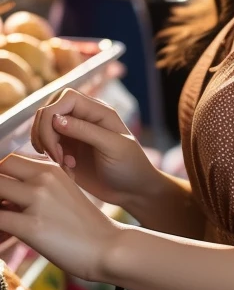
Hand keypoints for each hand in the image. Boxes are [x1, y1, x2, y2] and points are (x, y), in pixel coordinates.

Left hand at [0, 153, 116, 280]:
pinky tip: (4, 238)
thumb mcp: (64, 194)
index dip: (1, 177)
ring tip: (4, 227)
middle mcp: (43, 179)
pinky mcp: (32, 226)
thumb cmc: (84, 226)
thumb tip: (7, 199)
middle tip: (3, 208)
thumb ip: (38, 188)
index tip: (5, 196)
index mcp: (51, 169)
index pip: (10, 160)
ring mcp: (38, 200)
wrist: (109, 247)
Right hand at [31, 88, 160, 208]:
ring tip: (66, 165)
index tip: (56, 144)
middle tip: (58, 158)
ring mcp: (74, 133)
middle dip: (45, 134)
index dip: (52, 116)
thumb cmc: (130, 166)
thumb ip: (85, 131)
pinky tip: (68, 170)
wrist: (133, 191)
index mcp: (98, 110)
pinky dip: (50, 158)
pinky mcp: (67, 149)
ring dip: (47, 147)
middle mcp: (83, 118)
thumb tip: (56, 119)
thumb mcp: (112, 147)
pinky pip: (47, 146)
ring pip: (44, 128)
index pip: (65, 98)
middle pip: (49, 111)